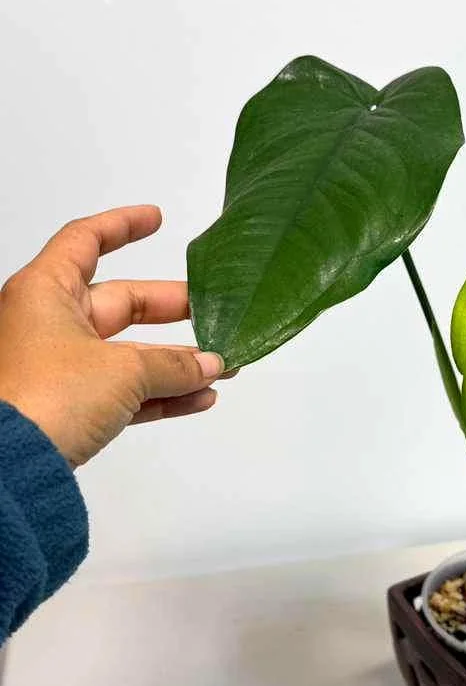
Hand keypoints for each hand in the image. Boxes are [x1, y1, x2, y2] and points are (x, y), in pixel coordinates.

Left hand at [0, 205, 224, 466]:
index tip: (157, 219)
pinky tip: (200, 398)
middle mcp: (47, 323)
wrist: (6, 466)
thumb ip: (174, 365)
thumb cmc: (51, 395)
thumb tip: (213, 366)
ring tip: (223, 367)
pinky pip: (121, 393)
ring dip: (175, 363)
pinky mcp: (66, 408)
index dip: (123, 225)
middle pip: (119, 304)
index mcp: (46, 291)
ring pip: (126, 355)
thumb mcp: (124, 371)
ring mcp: (56, 368)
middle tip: (216, 312)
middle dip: (172, 312)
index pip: (86, 240)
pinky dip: (158, 395)